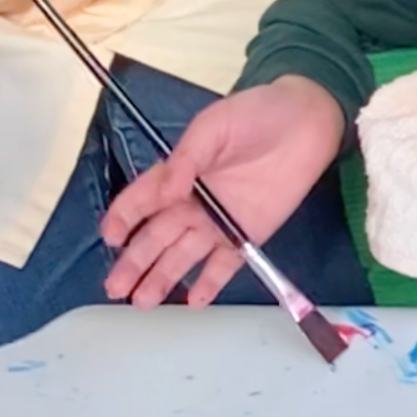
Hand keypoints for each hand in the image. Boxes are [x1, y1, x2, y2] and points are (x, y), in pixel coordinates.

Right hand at [101, 77, 346, 308]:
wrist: (306, 121)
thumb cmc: (255, 115)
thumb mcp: (213, 126)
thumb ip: (187, 159)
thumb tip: (166, 190)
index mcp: (179, 174)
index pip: (141, 201)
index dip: (123, 219)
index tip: (111, 237)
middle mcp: (193, 202)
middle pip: (156, 236)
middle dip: (134, 262)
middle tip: (115, 287)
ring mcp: (220, 221)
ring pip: (183, 255)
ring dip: (162, 278)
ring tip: (141, 301)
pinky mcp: (248, 233)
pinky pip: (225, 263)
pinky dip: (210, 282)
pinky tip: (193, 301)